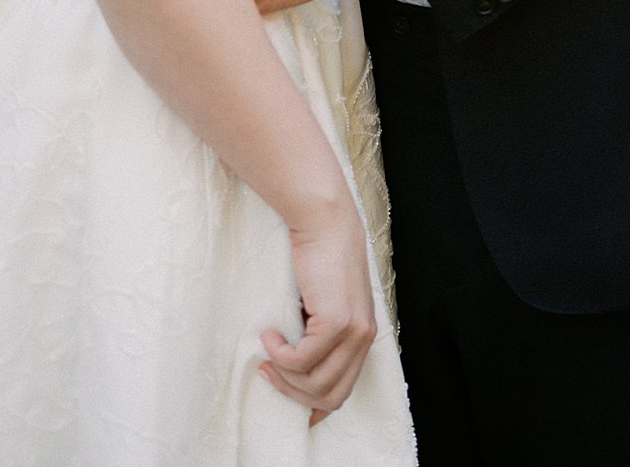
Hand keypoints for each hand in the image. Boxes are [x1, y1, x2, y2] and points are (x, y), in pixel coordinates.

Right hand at [259, 219, 377, 421]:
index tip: (292, 409)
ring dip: (284, 375)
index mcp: (362, 337)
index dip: (316, 406)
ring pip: (315, 383)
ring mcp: (352, 333)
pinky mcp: (337, 322)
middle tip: (267, 372)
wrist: (323, 221)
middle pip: (329, 396)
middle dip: (294, 394)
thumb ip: (317, 327)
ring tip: (266, 352)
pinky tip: (269, 336)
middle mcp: (363, 339)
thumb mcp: (321, 299)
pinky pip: (303, 360)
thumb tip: (291, 357)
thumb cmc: (316, 254)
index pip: (343, 390)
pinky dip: (280, 356)